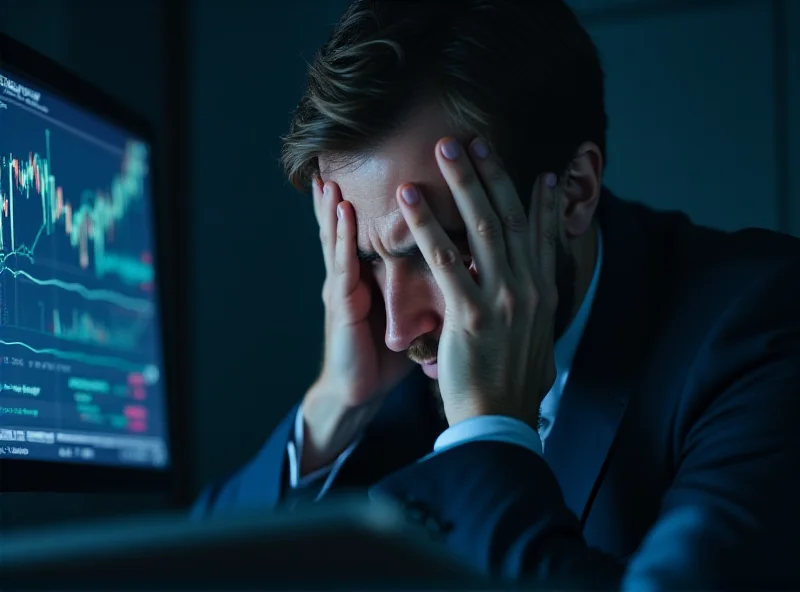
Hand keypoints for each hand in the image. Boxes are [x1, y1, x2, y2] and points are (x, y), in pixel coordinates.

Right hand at [301, 178, 411, 471]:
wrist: (360, 391)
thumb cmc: (387, 353)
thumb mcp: (409, 310)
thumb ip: (422, 283)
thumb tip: (462, 261)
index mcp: (373, 274)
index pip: (373, 227)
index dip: (379, 196)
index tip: (386, 161)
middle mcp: (355, 274)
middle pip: (349, 223)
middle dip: (347, 187)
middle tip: (346, 149)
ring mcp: (345, 287)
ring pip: (339, 235)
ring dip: (337, 199)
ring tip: (336, 165)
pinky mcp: (342, 306)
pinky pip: (342, 265)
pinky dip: (341, 235)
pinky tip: (342, 212)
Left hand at [396, 138, 558, 427]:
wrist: (499, 419)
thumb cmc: (511, 382)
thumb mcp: (537, 338)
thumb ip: (535, 306)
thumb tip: (538, 290)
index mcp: (544, 292)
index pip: (544, 235)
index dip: (541, 200)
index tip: (538, 171)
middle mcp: (529, 288)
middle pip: (511, 217)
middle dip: (491, 174)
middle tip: (470, 141)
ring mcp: (503, 299)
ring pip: (482, 227)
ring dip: (461, 184)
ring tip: (442, 150)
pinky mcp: (471, 314)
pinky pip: (445, 260)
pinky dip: (427, 225)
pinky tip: (409, 200)